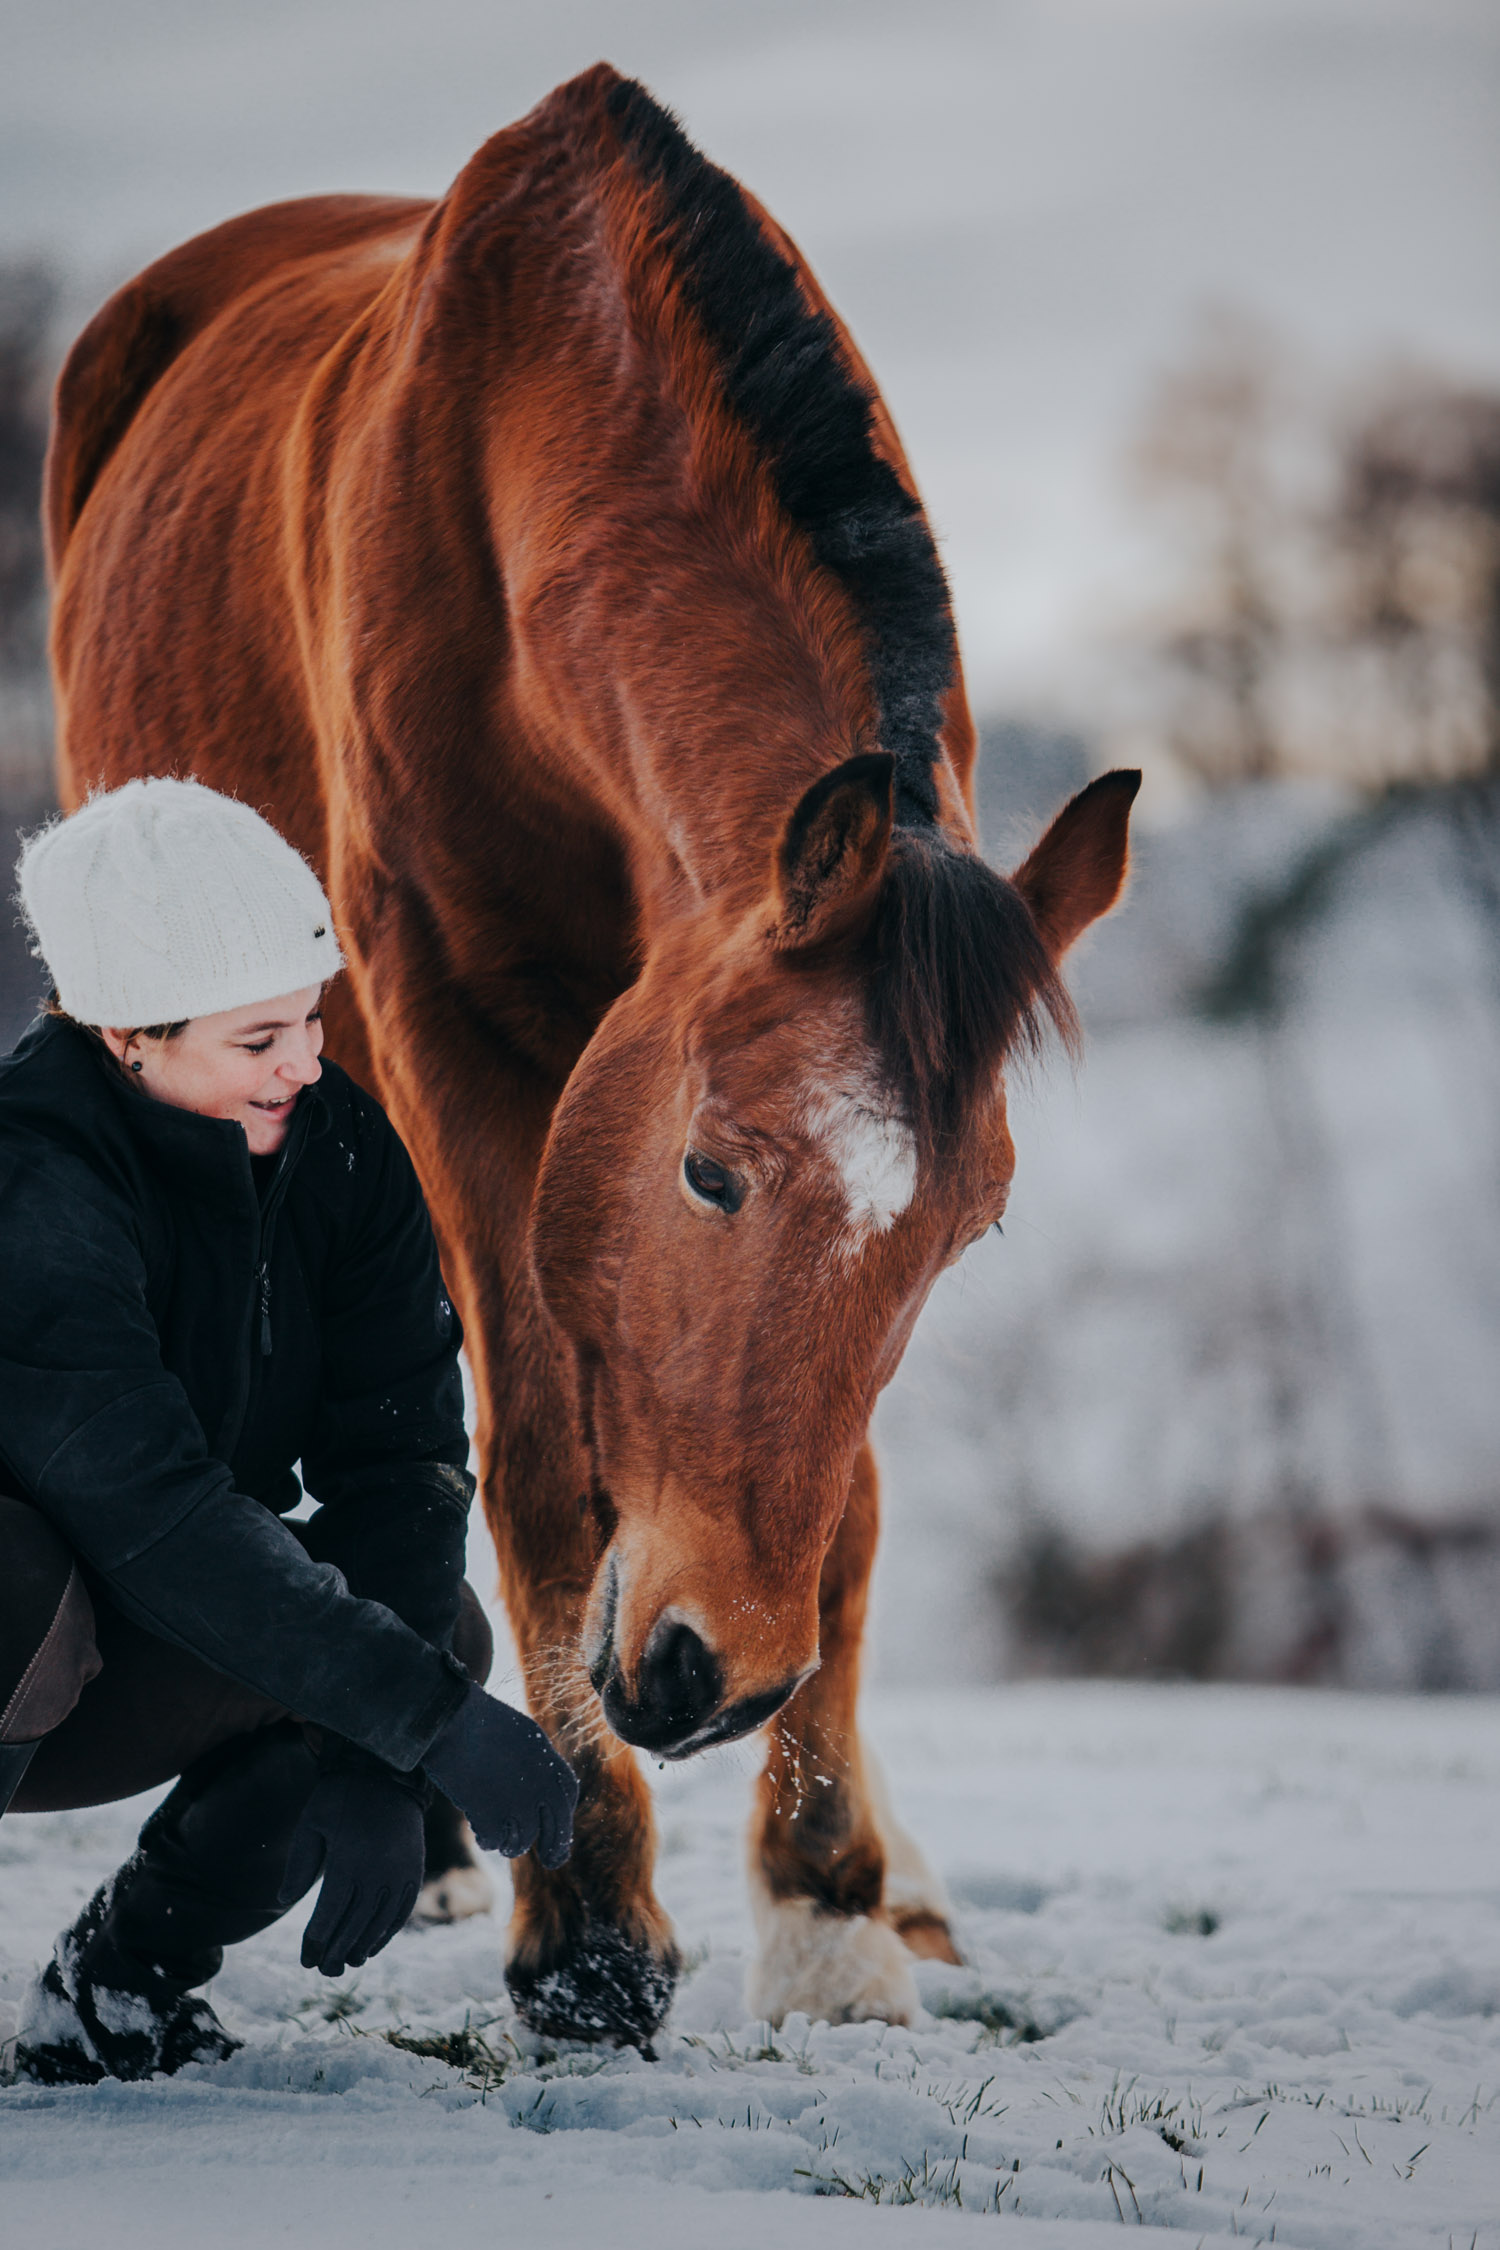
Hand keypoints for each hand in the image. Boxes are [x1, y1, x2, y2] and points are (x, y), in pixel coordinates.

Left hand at [277, 1771, 425, 1975]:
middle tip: (323, 1971)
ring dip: (361, 1948)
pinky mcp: (414, 1870)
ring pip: (379, 1924)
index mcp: (348, 1861)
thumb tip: (284, 1901)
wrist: (388, 1774)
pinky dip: (386, 1934)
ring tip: (345, 1963)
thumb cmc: (340, 1798)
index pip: (330, 1915)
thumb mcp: (311, 1823)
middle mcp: (377, 1872)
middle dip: (336, 1953)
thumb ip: (299, 1864)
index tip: (305, 1961)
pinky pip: (401, 1912)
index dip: (316, 1942)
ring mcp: (400, 1873)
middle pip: (354, 1926)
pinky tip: (371, 1947)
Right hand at [422, 1684, 577, 1865]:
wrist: (454, 1719)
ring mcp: (519, 1806)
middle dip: (555, 1849)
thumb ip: (538, 1767)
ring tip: (499, 1837)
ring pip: (522, 1842)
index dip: (563, 1819)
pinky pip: (494, 1842)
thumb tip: (542, 1798)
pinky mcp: (492, 1817)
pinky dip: (486, 1839)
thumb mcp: (523, 1739)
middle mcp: (542, 1789)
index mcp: (550, 1764)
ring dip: (510, 1843)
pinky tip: (478, 1829)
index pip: (566, 1799)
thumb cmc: (482, 1723)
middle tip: (552, 1861)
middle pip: (556, 1830)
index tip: (560, 1833)